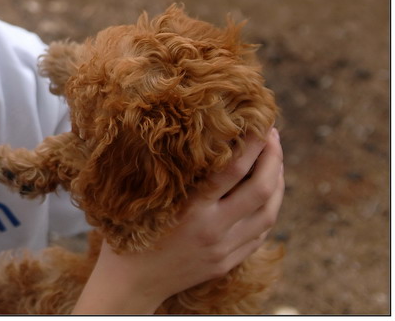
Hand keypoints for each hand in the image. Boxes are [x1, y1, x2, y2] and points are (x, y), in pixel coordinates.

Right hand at [73, 127, 284, 313]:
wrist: (130, 283)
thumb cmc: (129, 233)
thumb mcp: (143, 199)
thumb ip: (168, 174)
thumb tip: (187, 137)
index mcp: (191, 210)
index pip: (233, 170)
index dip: (252, 144)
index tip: (259, 123)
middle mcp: (213, 229)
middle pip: (261, 189)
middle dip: (274, 159)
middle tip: (273, 136)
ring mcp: (224, 249)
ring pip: (268, 213)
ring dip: (278, 183)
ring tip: (276, 161)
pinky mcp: (227, 262)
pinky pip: (260, 233)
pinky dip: (268, 209)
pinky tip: (267, 194)